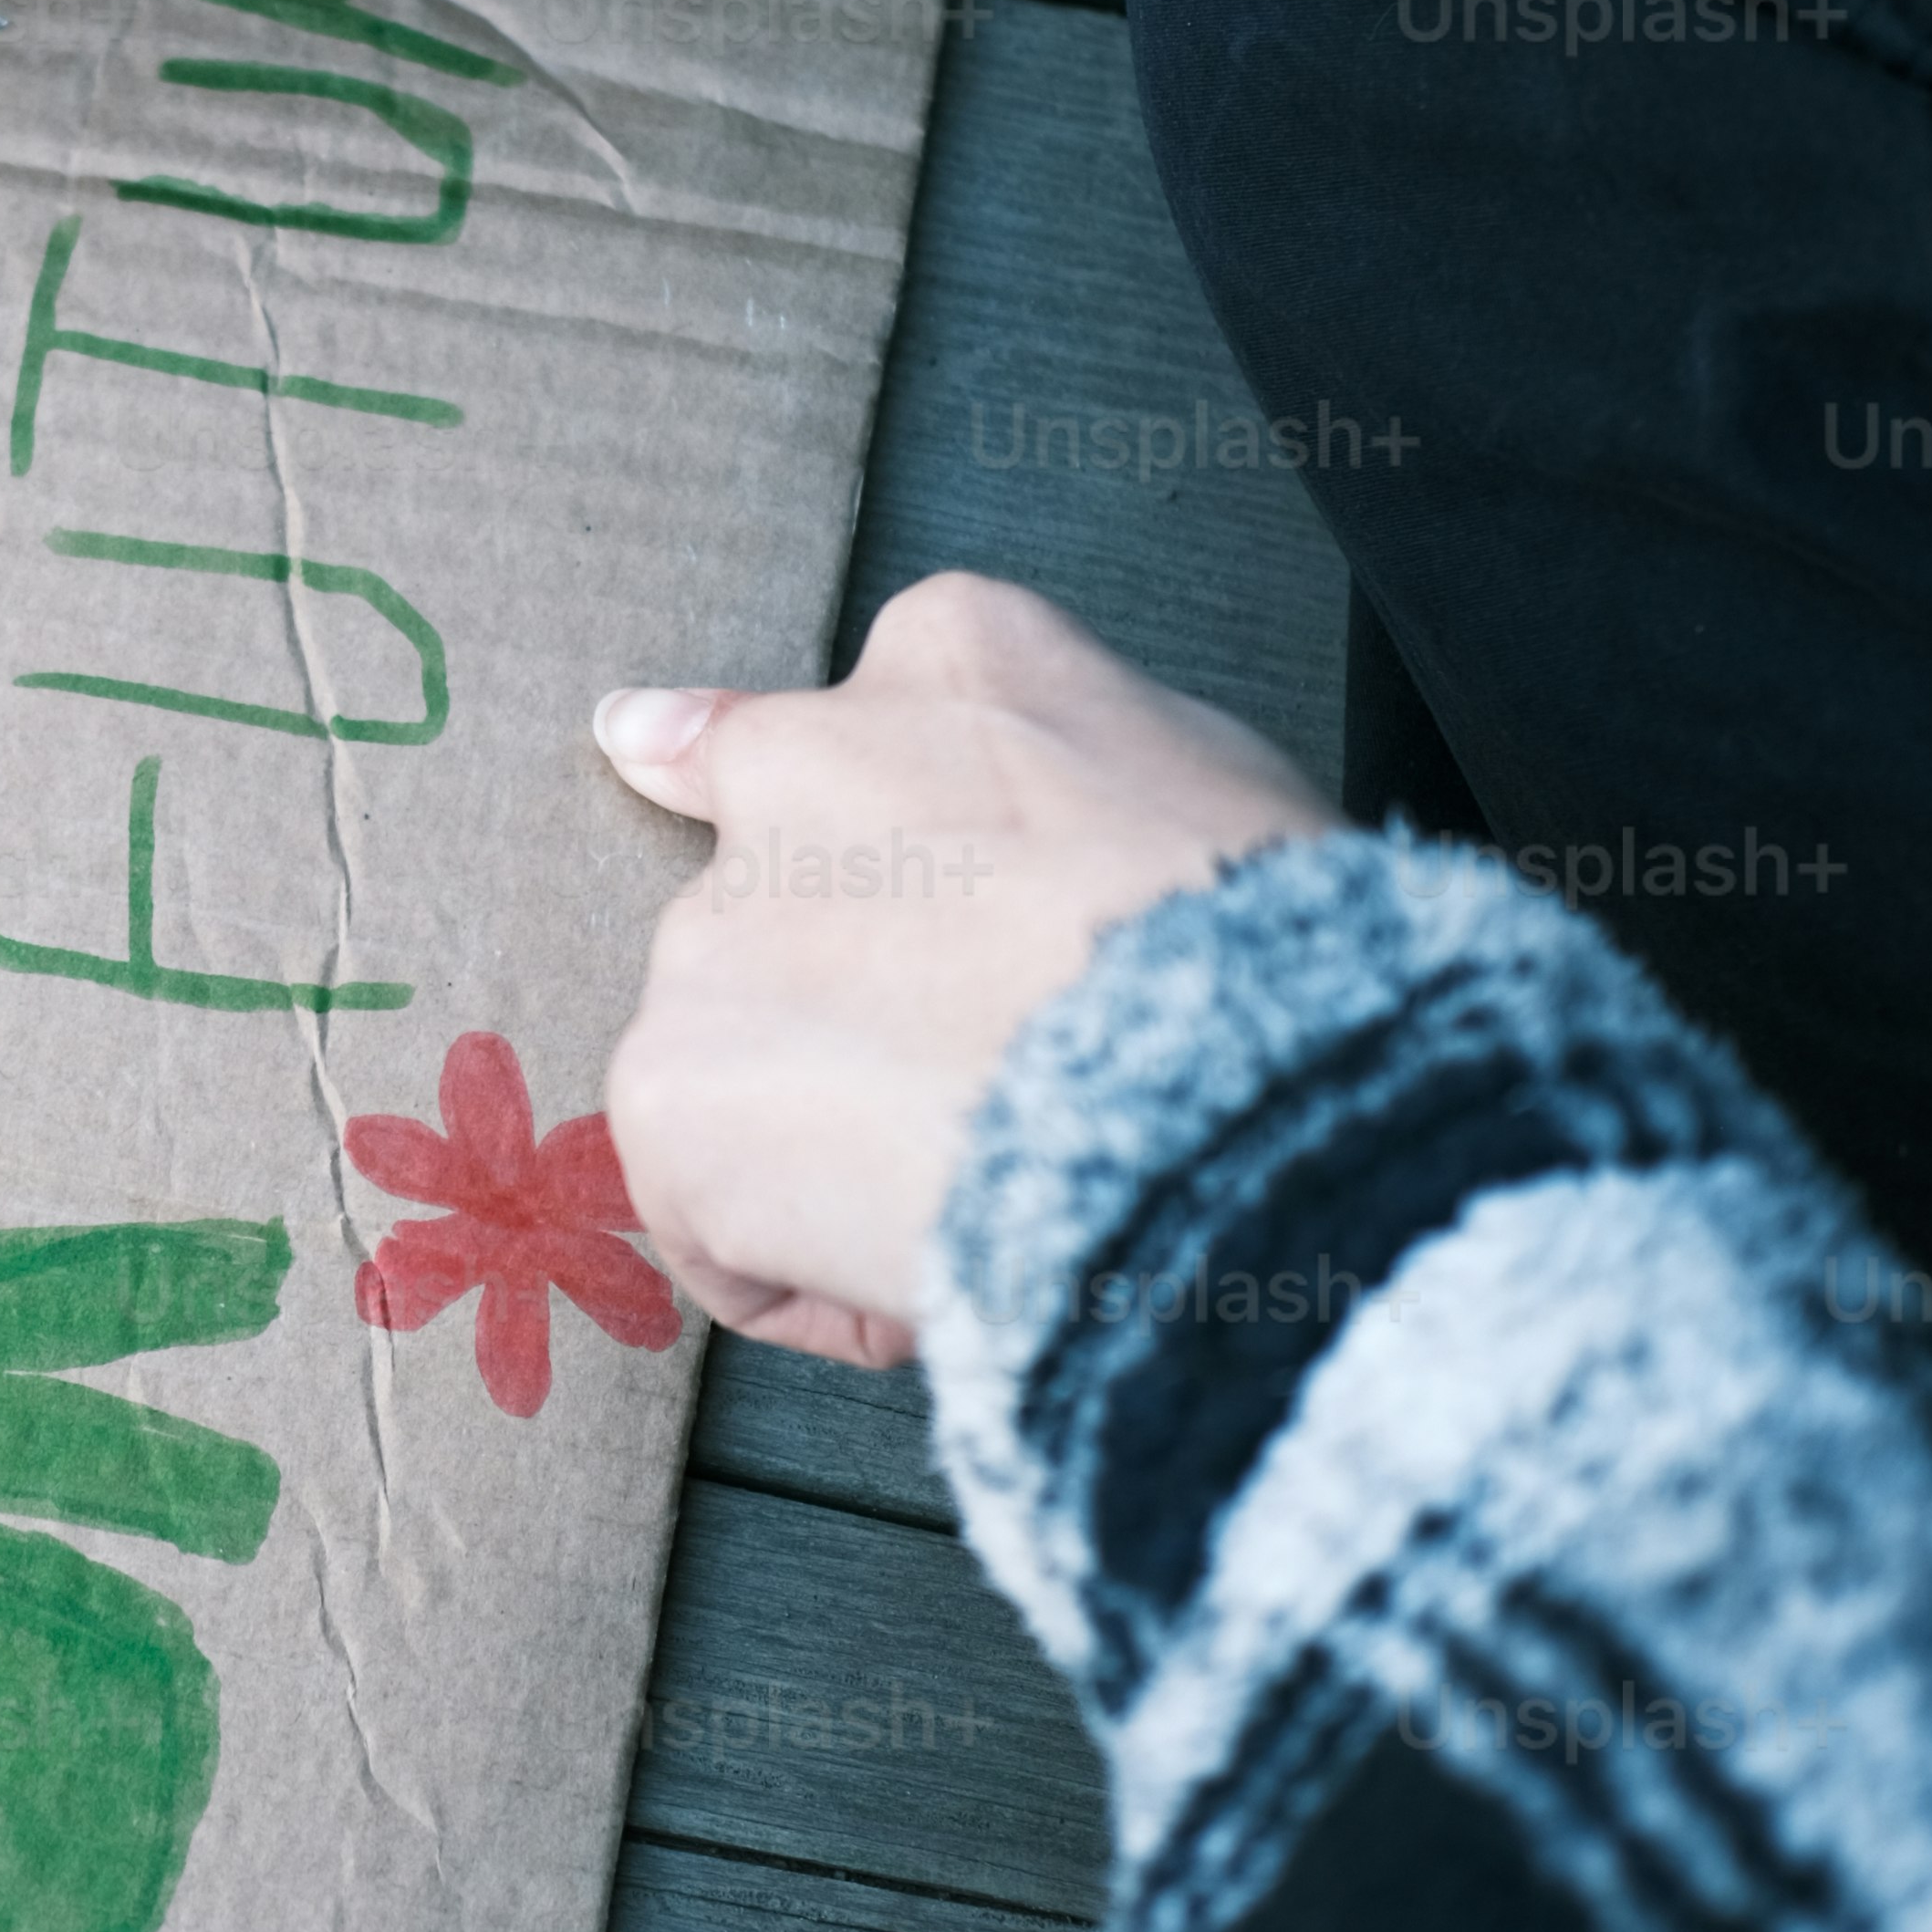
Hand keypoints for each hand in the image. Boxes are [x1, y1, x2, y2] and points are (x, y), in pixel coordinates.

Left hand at [593, 574, 1334, 1364]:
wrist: (1227, 1087)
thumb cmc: (1261, 953)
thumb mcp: (1201, 777)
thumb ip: (1055, 757)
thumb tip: (924, 782)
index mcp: (947, 660)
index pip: (844, 734)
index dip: (854, 861)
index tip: (839, 906)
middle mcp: (792, 770)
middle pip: (780, 918)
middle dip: (851, 1015)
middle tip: (985, 1089)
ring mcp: (712, 931)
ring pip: (743, 1068)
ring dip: (828, 1144)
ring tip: (983, 1177)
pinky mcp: (671, 1086)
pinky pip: (718, 1219)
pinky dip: (806, 1271)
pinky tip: (926, 1258)